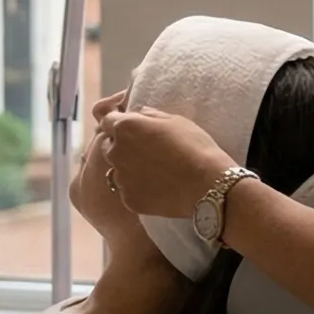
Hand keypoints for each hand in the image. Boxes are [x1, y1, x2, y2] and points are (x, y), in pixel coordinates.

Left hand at [100, 106, 235, 219]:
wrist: (206, 184)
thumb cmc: (194, 147)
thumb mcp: (176, 120)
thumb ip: (150, 115)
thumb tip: (139, 114)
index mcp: (125, 127)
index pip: (107, 120)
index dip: (119, 122)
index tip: (132, 127)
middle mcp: (116, 151)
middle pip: (109, 146)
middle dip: (122, 146)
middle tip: (147, 151)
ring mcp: (120, 178)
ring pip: (117, 170)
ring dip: (129, 168)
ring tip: (155, 171)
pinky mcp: (127, 199)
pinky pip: (128, 190)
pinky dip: (139, 188)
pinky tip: (159, 187)